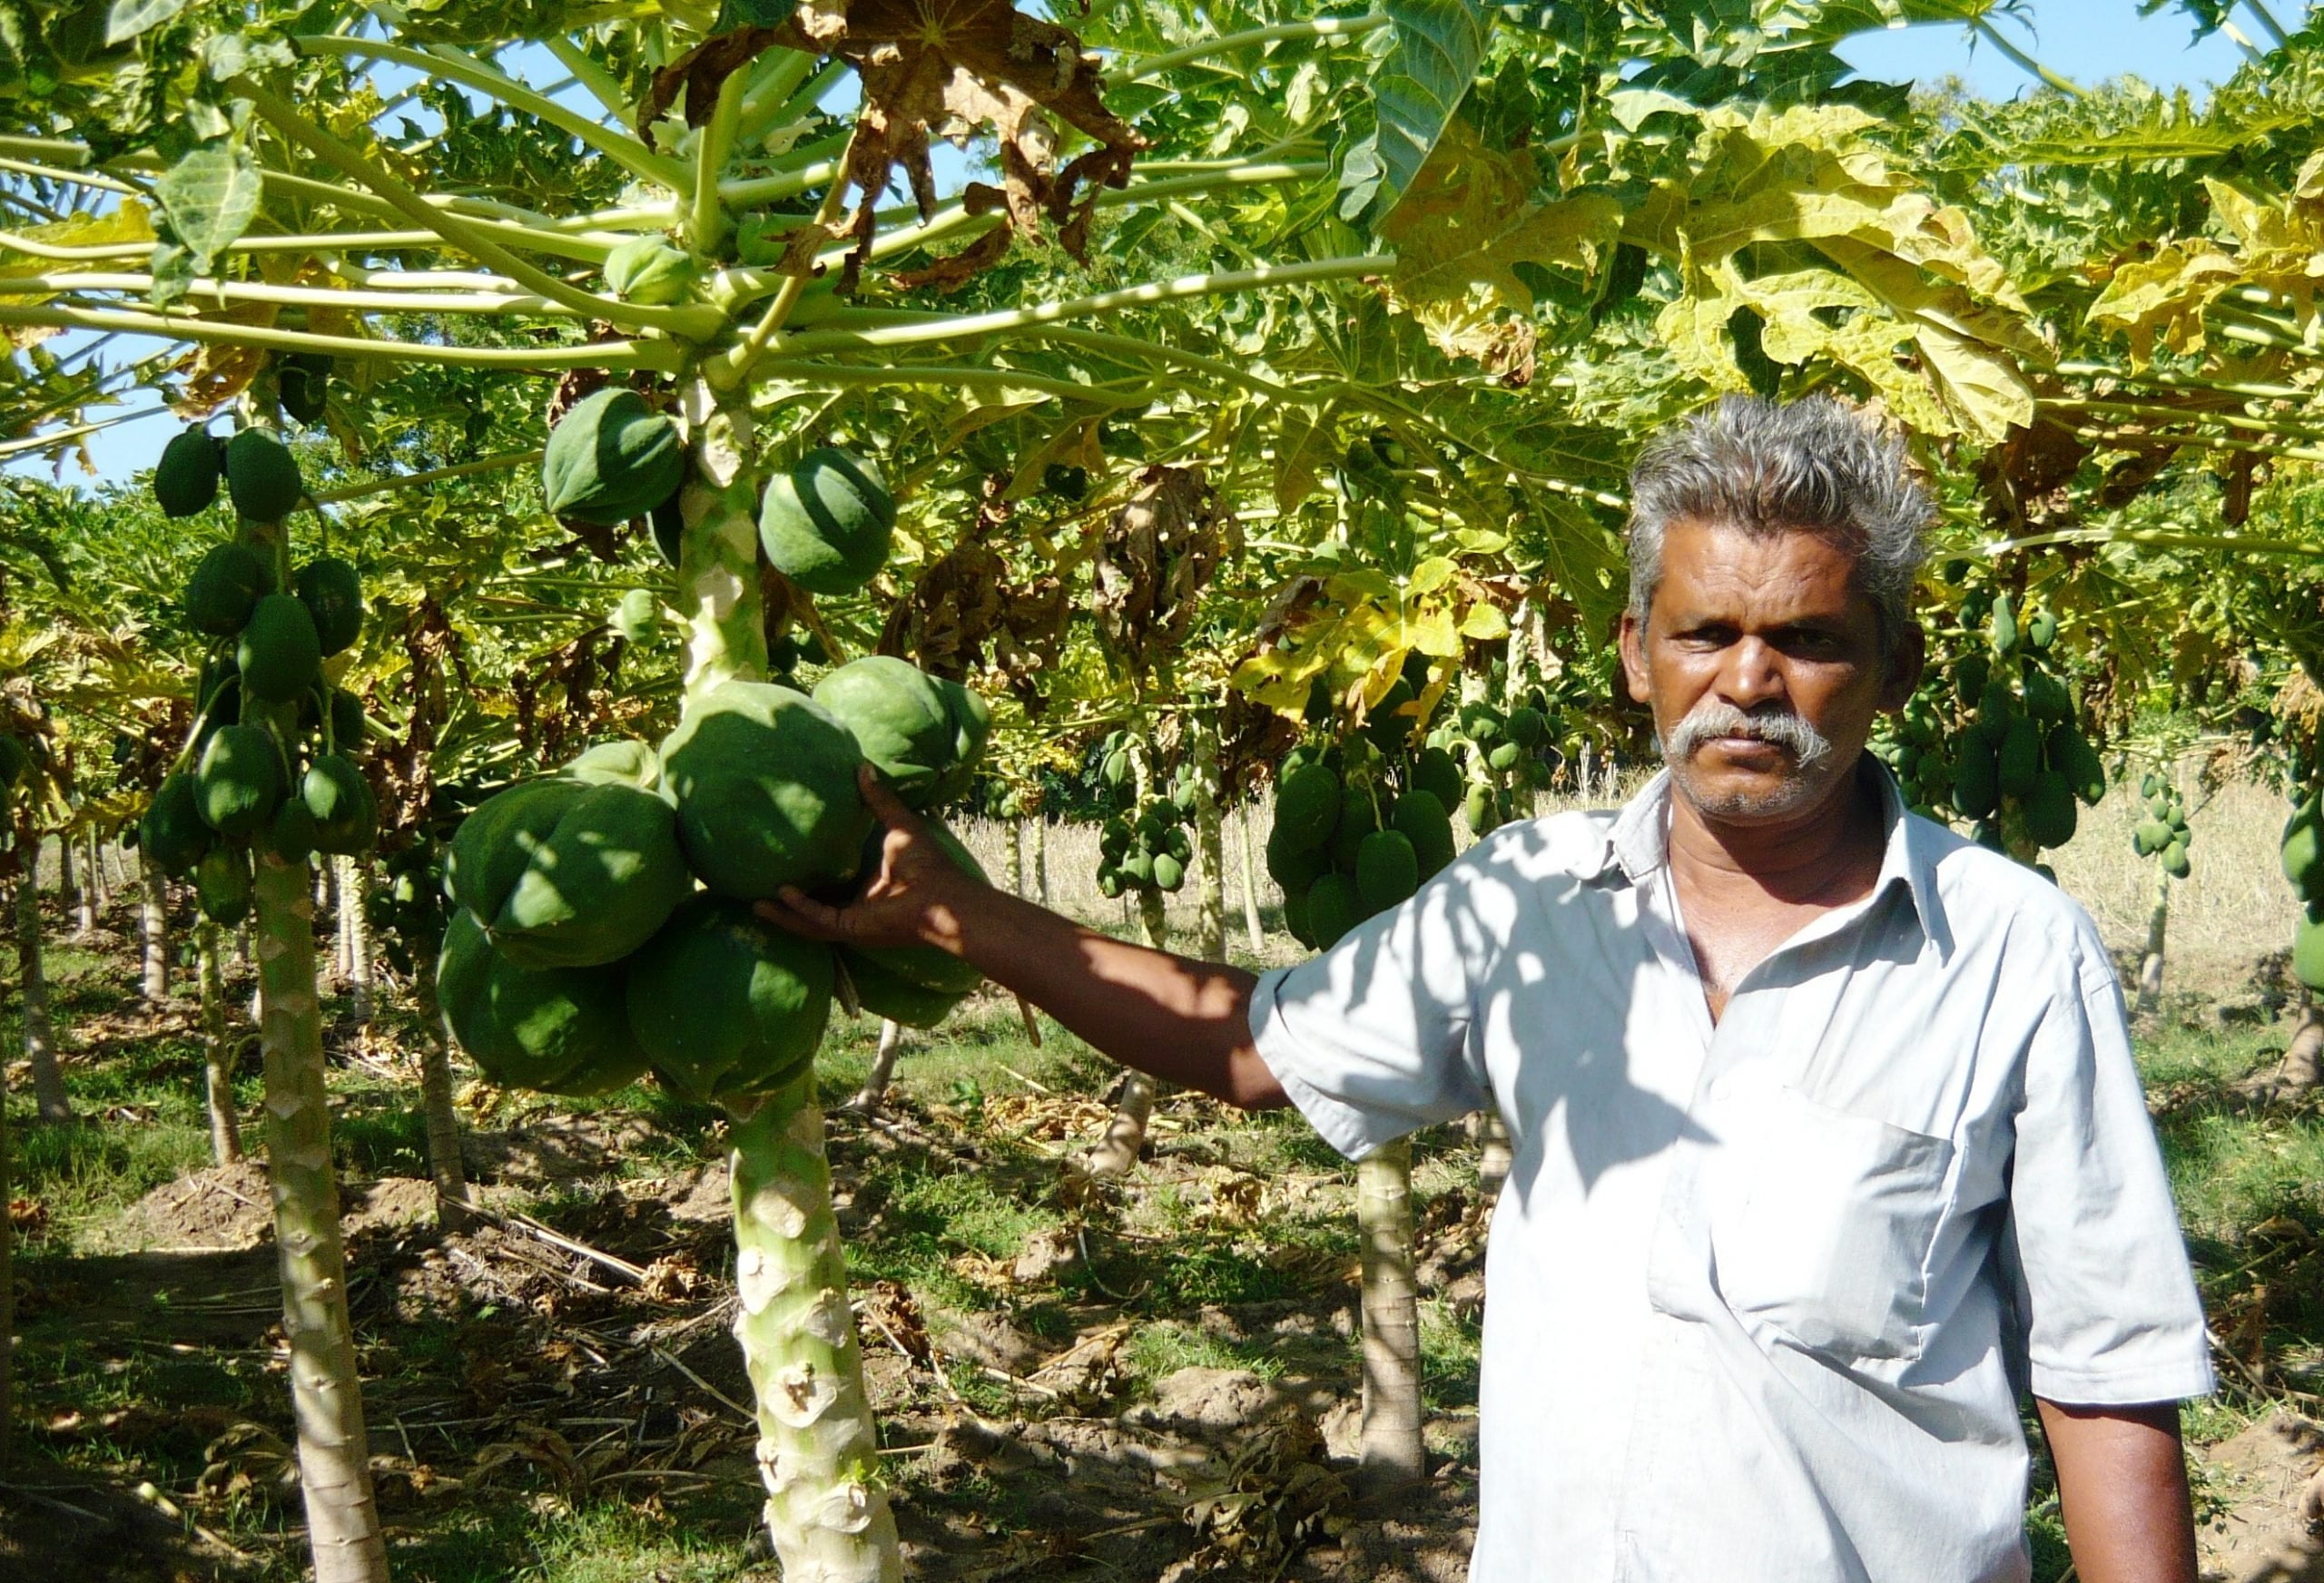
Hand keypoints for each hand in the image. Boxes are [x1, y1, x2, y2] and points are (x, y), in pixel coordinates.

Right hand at [754, 765, 985, 954]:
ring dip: (783, 914)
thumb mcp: (897, 825)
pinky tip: (781, 894)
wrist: (943, 894)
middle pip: (813, 907)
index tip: (784, 860)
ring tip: (754, 906)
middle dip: (786, 903)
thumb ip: (878, 800)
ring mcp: (853, 919)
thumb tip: (863, 767)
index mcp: (867, 885)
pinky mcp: (852, 927)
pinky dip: (800, 909)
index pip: (831, 881)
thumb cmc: (926, 862)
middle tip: (758, 889)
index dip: (807, 875)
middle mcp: (856, 905)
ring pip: (808, 921)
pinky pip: (819, 920)